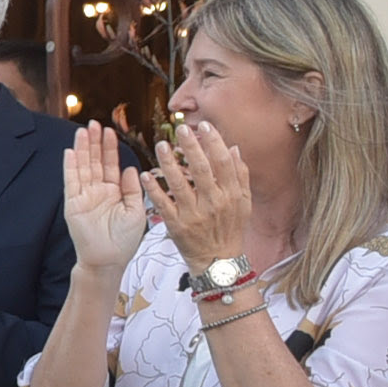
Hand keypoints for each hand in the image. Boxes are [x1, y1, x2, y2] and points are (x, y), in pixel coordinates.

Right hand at [62, 122, 147, 275]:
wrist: (109, 260)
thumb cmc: (124, 240)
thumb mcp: (136, 211)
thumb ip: (132, 189)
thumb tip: (128, 168)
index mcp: (113, 192)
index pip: (110, 165)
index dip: (110, 148)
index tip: (109, 131)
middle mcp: (97, 191)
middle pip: (95, 162)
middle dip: (94, 143)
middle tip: (94, 123)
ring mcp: (84, 197)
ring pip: (82, 167)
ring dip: (82, 150)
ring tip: (82, 131)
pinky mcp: (73, 204)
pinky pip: (71, 182)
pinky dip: (71, 167)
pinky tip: (71, 152)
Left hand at [147, 122, 251, 268]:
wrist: (218, 261)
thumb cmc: (230, 228)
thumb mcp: (243, 202)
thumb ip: (239, 174)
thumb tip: (234, 147)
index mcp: (232, 194)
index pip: (223, 162)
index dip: (214, 141)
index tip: (204, 125)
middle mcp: (214, 203)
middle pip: (201, 169)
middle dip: (191, 146)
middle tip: (180, 128)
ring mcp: (194, 215)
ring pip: (179, 184)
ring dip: (169, 163)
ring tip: (160, 146)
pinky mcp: (176, 226)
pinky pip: (162, 204)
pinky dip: (153, 189)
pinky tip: (144, 175)